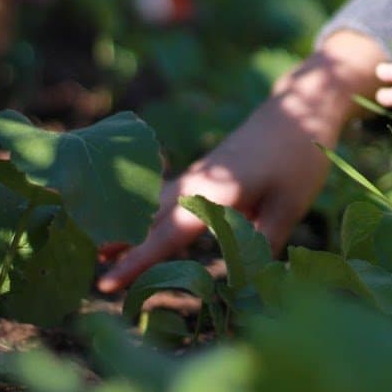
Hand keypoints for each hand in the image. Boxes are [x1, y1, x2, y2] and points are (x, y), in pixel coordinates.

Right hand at [97, 31, 385, 292]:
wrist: (300, 108)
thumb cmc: (299, 157)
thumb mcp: (290, 205)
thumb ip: (263, 242)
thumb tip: (245, 281)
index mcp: (215, 192)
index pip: (168, 234)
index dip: (138, 261)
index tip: (106, 283)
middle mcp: (197, 183)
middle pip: (150, 220)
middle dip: (121, 247)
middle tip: (91, 276)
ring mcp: (198, 175)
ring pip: (154, 206)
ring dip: (129, 228)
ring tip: (100, 251)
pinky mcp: (205, 173)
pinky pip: (168, 198)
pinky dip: (148, 214)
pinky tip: (137, 226)